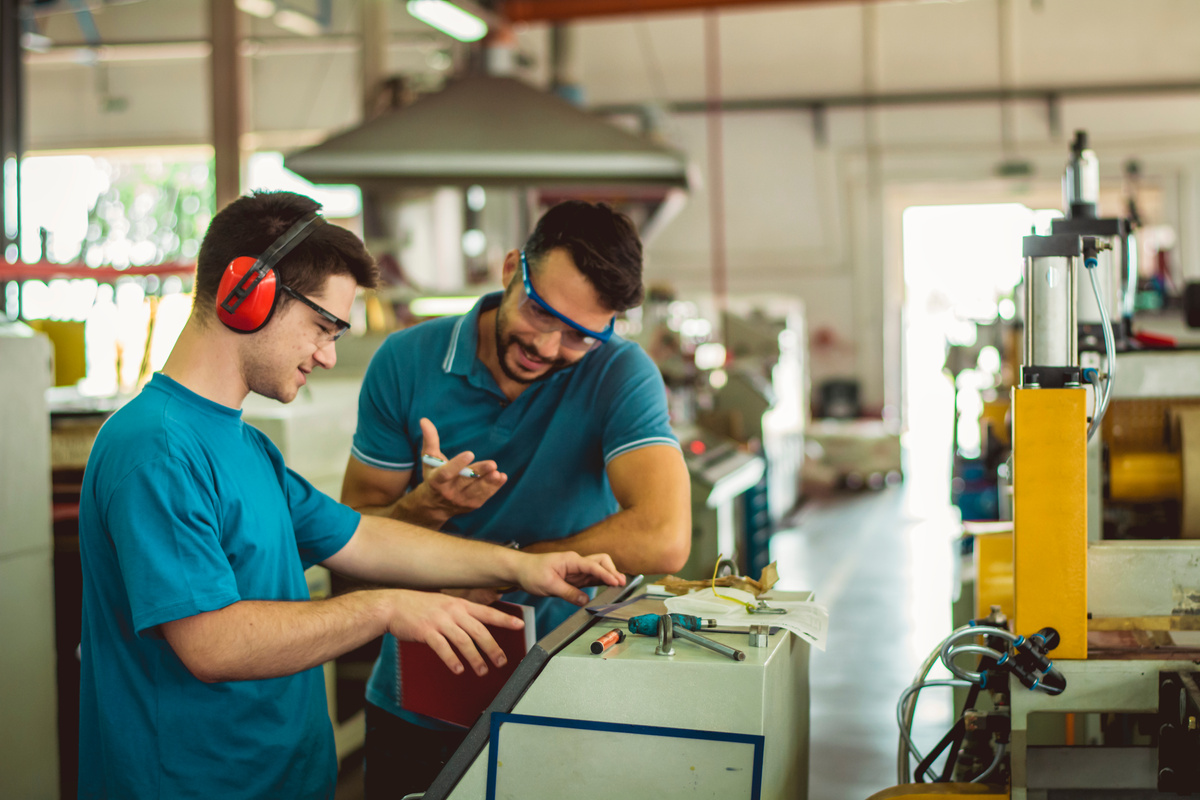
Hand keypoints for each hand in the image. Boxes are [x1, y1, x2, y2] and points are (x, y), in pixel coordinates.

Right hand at [383, 588, 523, 675]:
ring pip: (463, 641)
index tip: (519, 625)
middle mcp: (453, 612)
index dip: (504, 619)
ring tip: (482, 670)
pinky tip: (458, 669)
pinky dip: (452, 659)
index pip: (487, 612)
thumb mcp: (444, 604)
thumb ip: (461, 614)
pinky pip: (443, 647)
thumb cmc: (419, 606)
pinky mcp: (426, 631)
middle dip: (492, 647)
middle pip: (479, 630)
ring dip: (475, 658)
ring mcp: (440, 621)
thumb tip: (478, 626)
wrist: (393, 605)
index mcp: (459, 605)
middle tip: (501, 661)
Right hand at [417, 418, 506, 517]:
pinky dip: (494, 487)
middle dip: (479, 472)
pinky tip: (502, 477)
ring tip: (498, 473)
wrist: (434, 505)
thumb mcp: (429, 459)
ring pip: (477, 491)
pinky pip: (485, 495)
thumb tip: (424, 420)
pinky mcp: (472, 504)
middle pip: (465, 481)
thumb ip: (430, 440)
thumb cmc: (433, 475)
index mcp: (436, 480)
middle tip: (492, 464)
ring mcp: (461, 500)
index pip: (446, 473)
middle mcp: (448, 492)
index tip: (470, 453)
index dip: (458, 464)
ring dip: (488, 482)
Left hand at [513, 552, 625, 605]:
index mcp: (571, 560)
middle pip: (601, 561)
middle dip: (612, 571)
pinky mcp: (574, 577)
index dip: (606, 574)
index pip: (593, 565)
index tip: (616, 582)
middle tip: (621, 584)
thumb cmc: (531, 572)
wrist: (520, 570)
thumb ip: (568, 592)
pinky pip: (591, 578)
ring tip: (618, 587)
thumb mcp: (549, 585)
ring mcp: (576, 569)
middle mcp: (576, 562)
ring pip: (598, 569)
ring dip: (608, 576)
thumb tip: (585, 601)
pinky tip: (606, 589)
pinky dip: (600, 582)